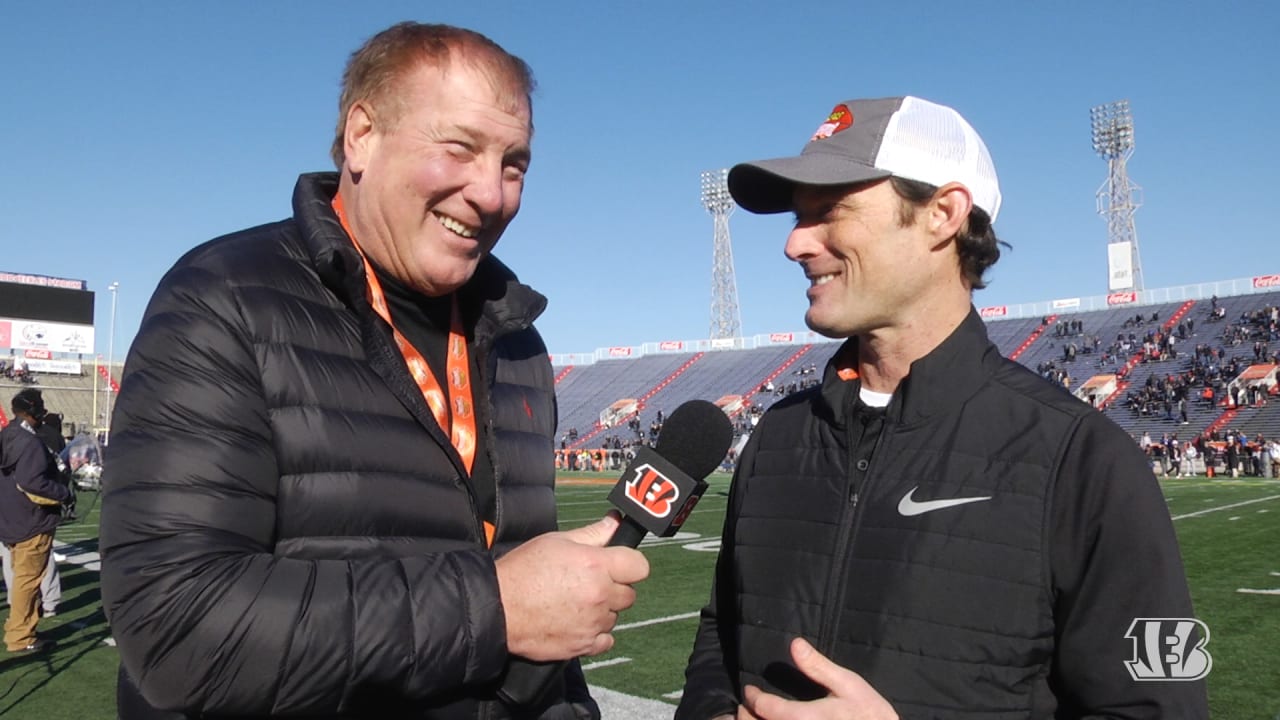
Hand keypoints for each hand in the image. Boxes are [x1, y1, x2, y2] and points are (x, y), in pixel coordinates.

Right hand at [496, 513, 649, 660]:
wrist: (498, 608)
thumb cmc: (523, 571)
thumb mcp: (557, 541)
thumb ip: (593, 534)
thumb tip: (615, 522)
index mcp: (596, 565)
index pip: (640, 566)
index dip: (629, 563)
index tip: (617, 565)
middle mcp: (599, 595)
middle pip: (629, 593)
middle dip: (614, 587)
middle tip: (588, 583)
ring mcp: (593, 623)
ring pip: (615, 616)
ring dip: (602, 610)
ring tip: (574, 602)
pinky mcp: (583, 645)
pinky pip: (606, 639)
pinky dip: (596, 633)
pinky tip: (577, 622)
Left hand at [740, 638, 896, 719]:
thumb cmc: (868, 711)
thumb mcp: (847, 684)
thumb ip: (818, 666)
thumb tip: (795, 644)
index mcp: (805, 718)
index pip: (766, 709)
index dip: (754, 698)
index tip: (750, 691)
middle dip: (747, 716)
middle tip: (746, 706)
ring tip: (756, 716)